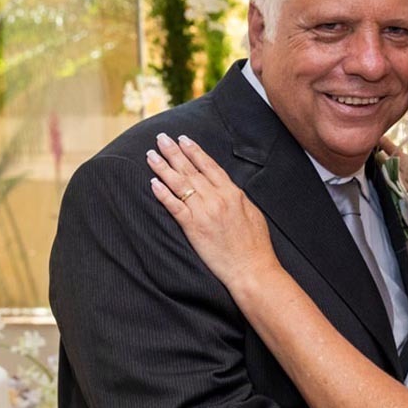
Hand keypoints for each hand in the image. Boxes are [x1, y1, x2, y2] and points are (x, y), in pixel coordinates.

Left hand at [148, 133, 278, 289]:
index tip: (183, 139)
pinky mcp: (193, 228)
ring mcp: (204, 212)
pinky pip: (174, 207)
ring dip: (163, 167)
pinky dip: (162, 194)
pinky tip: (153, 183)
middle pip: (190, 170)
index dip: (194, 151)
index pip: (209, 166)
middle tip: (161, 138)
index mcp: (232, 193)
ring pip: (179, 184)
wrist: (252, 269)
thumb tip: (228, 189)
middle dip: (174, 152)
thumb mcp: (252, 214)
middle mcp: (217, 198)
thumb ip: (237, 199)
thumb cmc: (256, 246)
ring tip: (151, 155)